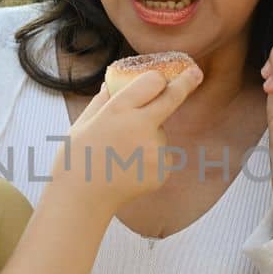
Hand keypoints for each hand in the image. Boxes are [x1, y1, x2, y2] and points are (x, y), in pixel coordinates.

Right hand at [60, 64, 203, 208]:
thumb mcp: (83, 122)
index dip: (158, 79)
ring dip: (149, 136)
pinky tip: (128, 168)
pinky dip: (149, 158)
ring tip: (120, 154)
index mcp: (119, 110)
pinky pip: (161, 155)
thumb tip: (115, 83)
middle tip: (196, 73)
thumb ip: (104, 100)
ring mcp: (155, 150)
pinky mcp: (162, 170)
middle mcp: (141, 127)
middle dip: (186, 83)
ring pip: (161, 133)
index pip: (152, 82)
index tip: (167, 75)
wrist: (81, 200)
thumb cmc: (76, 158)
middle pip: (172, 99)